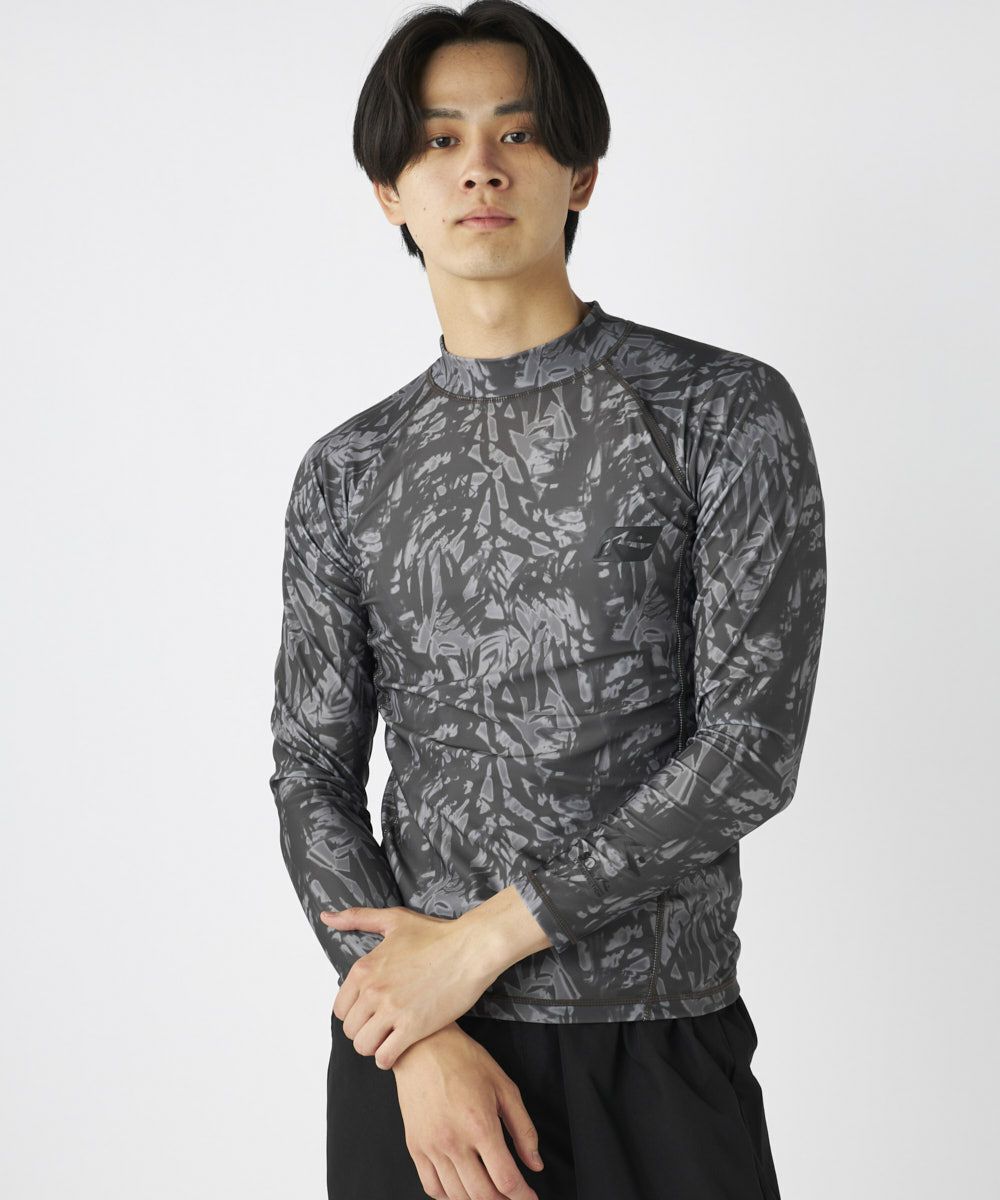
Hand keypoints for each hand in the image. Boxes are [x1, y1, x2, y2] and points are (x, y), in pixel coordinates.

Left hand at [322, 905, 496, 1067]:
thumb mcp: (393, 920)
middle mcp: (373, 990)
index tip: (370, 1011)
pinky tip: (399, 1047)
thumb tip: (326, 917)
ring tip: (389, 1038)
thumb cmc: (436, 935)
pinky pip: (385, 1057)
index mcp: (364, 968)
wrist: (470, 949)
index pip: (340, 1008)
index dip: (354, 1012)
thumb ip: (356, 918)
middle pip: (350, 1030)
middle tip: (382, 1025)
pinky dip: (388, 1058)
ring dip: (374, 1046)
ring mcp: (392, 1010)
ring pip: (364, 1046)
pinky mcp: (413, 1027)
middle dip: (364, 1030)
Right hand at [391, 1021, 543, 1199]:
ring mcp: (431, 1147)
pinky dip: (449, 1197)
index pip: (506, 1180)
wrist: (423, 1046)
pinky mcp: (415, 1147)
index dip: (523, 1197)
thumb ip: (523, 1129)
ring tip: (491, 1194)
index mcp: (480, 1125)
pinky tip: (461, 1190)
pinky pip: (432, 1187)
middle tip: (513, 1197)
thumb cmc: (463, 1060)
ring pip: (457, 1196)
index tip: (530, 1199)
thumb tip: (534, 1163)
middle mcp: (454, 1141)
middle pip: (483, 1195)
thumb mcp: (504, 1087)